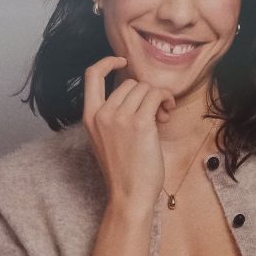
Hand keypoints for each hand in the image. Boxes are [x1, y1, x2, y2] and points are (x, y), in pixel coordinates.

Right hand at [83, 56, 175, 216]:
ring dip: (158, 98)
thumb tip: (137, 92)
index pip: (91, 75)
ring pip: (145, 88)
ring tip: (160, 118)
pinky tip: (166, 114)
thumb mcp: (106, 139)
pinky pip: (157, 95)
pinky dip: (166, 100)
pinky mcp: (140, 123)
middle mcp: (102, 114)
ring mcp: (119, 117)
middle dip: (145, 93)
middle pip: (129, 83)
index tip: (123, 61)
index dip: (107, 62)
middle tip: (154, 113)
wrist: (129, 195)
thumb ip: (113, 115)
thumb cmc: (124, 171)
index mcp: (89, 117)